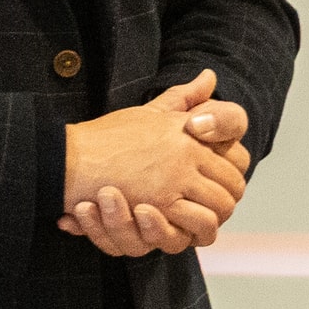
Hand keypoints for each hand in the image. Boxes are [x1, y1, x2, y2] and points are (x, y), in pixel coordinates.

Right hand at [60, 71, 251, 255]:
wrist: (71, 158)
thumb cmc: (107, 136)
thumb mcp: (151, 112)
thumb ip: (183, 98)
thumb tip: (210, 77)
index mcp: (189, 133)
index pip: (236, 160)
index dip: (234, 177)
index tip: (223, 187)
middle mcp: (188, 153)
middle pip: (233, 187)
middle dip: (228, 202)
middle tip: (215, 210)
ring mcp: (175, 178)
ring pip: (220, 209)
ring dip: (214, 220)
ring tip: (200, 223)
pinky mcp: (159, 203)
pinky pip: (195, 224)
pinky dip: (194, 231)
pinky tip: (183, 231)